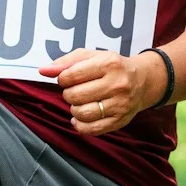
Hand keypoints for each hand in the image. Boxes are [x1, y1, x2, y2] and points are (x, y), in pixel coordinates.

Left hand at [41, 49, 160, 137]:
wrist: (143, 81)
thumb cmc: (112, 67)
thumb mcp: (91, 56)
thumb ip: (66, 62)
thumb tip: (43, 70)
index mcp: (109, 64)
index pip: (71, 75)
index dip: (62, 79)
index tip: (67, 79)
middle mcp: (117, 84)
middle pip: (75, 96)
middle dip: (68, 94)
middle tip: (75, 91)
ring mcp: (120, 105)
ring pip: (82, 114)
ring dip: (74, 109)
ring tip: (80, 103)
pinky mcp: (120, 121)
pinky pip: (92, 130)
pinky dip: (80, 125)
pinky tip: (80, 118)